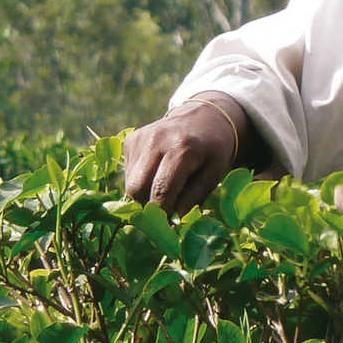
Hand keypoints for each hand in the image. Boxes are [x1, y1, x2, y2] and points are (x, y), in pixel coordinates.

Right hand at [123, 94, 251, 213]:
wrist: (203, 117)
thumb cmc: (213, 150)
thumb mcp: (214, 173)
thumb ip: (195, 197)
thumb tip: (175, 218)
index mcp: (182, 149)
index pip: (161, 191)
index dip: (162, 213)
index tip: (169, 224)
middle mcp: (156, 140)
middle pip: (137, 189)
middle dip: (149, 206)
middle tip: (166, 209)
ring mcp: (140, 138)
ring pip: (130, 183)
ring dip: (145, 194)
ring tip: (165, 187)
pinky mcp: (131, 139)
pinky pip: (128, 173)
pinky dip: (141, 180)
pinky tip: (158, 172)